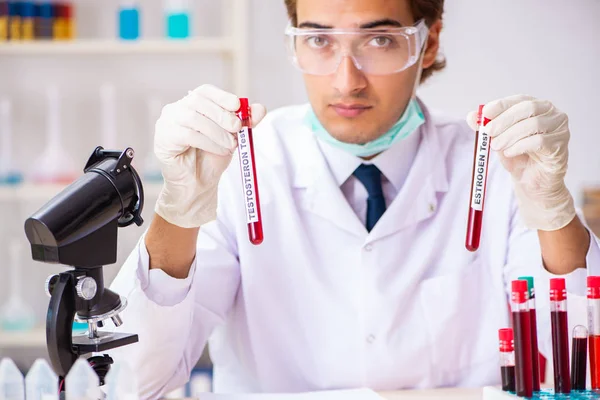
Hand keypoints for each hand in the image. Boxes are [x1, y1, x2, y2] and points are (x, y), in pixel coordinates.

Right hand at [154, 84, 266, 227]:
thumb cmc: (212, 157)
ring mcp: (166, 123)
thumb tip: (260, 109)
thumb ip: (246, 122)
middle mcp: (176, 110)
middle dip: (222, 115)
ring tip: (231, 145)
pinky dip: (208, 142)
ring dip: (217, 132)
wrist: (198, 184)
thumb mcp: (233, 137)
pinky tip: (219, 150)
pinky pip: (186, 135)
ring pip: (193, 118)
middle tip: (238, 129)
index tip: (237, 105)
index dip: (221, 96)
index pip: (205, 91)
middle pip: (198, 102)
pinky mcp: (162, 139)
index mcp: (192, 105)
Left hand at [467, 94, 575, 230]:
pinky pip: (540, 141)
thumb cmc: (517, 157)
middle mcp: (551, 114)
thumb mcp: (498, 140)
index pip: (519, 99)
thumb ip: (486, 128)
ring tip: (496, 146)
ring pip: (533, 124)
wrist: (531, 181)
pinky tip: (509, 153)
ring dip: (510, 135)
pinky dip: (520, 146)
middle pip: (528, 108)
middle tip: (488, 132)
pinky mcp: (561, 145)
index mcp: (536, 107)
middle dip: (504, 120)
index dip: (501, 105)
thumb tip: (471, 116)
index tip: (485, 113)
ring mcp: (559, 128)